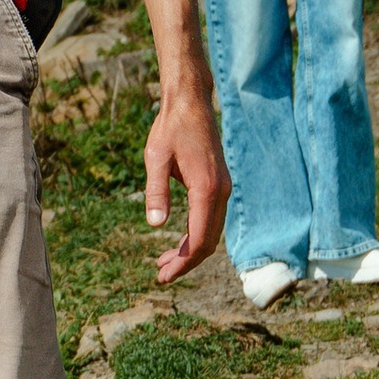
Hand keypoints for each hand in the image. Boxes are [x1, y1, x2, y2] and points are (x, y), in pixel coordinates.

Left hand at [145, 83, 228, 285]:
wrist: (191, 103)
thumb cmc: (170, 128)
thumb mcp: (155, 158)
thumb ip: (155, 192)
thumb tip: (155, 226)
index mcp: (206, 189)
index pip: (198, 240)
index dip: (182, 262)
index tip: (162, 275)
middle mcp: (220, 192)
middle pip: (208, 242)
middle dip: (186, 262)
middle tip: (161, 274)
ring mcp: (223, 189)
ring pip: (211, 232)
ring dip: (190, 250)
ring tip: (164, 262)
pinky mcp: (219, 185)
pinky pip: (211, 219)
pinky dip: (195, 235)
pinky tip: (177, 240)